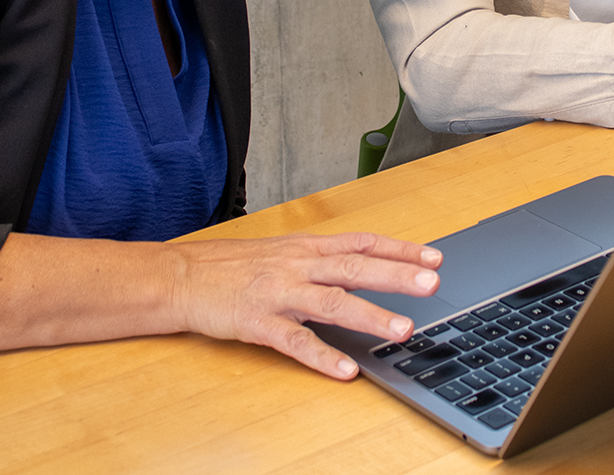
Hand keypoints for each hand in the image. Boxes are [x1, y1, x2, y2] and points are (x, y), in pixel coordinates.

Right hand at [0, 229, 440, 380]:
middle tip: (431, 283)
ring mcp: (278, 293)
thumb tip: (364, 264)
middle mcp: (297, 265)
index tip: (433, 257)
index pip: (362, 242)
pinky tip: (345, 370)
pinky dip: (321, 357)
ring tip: (402, 329)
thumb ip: (321, 258)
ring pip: (331, 303)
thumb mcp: (282, 251)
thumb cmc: (235, 266)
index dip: (399, 249)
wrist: (180, 276)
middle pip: (354, 266)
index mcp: (306, 247)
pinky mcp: (258, 322)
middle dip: (395, 274)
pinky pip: (294, 341)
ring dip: (368, 315)